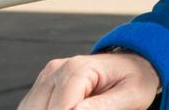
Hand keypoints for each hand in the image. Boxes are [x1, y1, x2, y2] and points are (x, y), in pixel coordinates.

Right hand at [17, 52, 160, 109]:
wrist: (135, 64)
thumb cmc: (136, 79)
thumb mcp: (130, 95)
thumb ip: (103, 107)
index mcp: (78, 69)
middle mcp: (57, 70)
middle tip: (89, 109)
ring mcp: (48, 77)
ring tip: (85, 107)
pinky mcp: (44, 86)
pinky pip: (31, 109)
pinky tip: (67, 109)